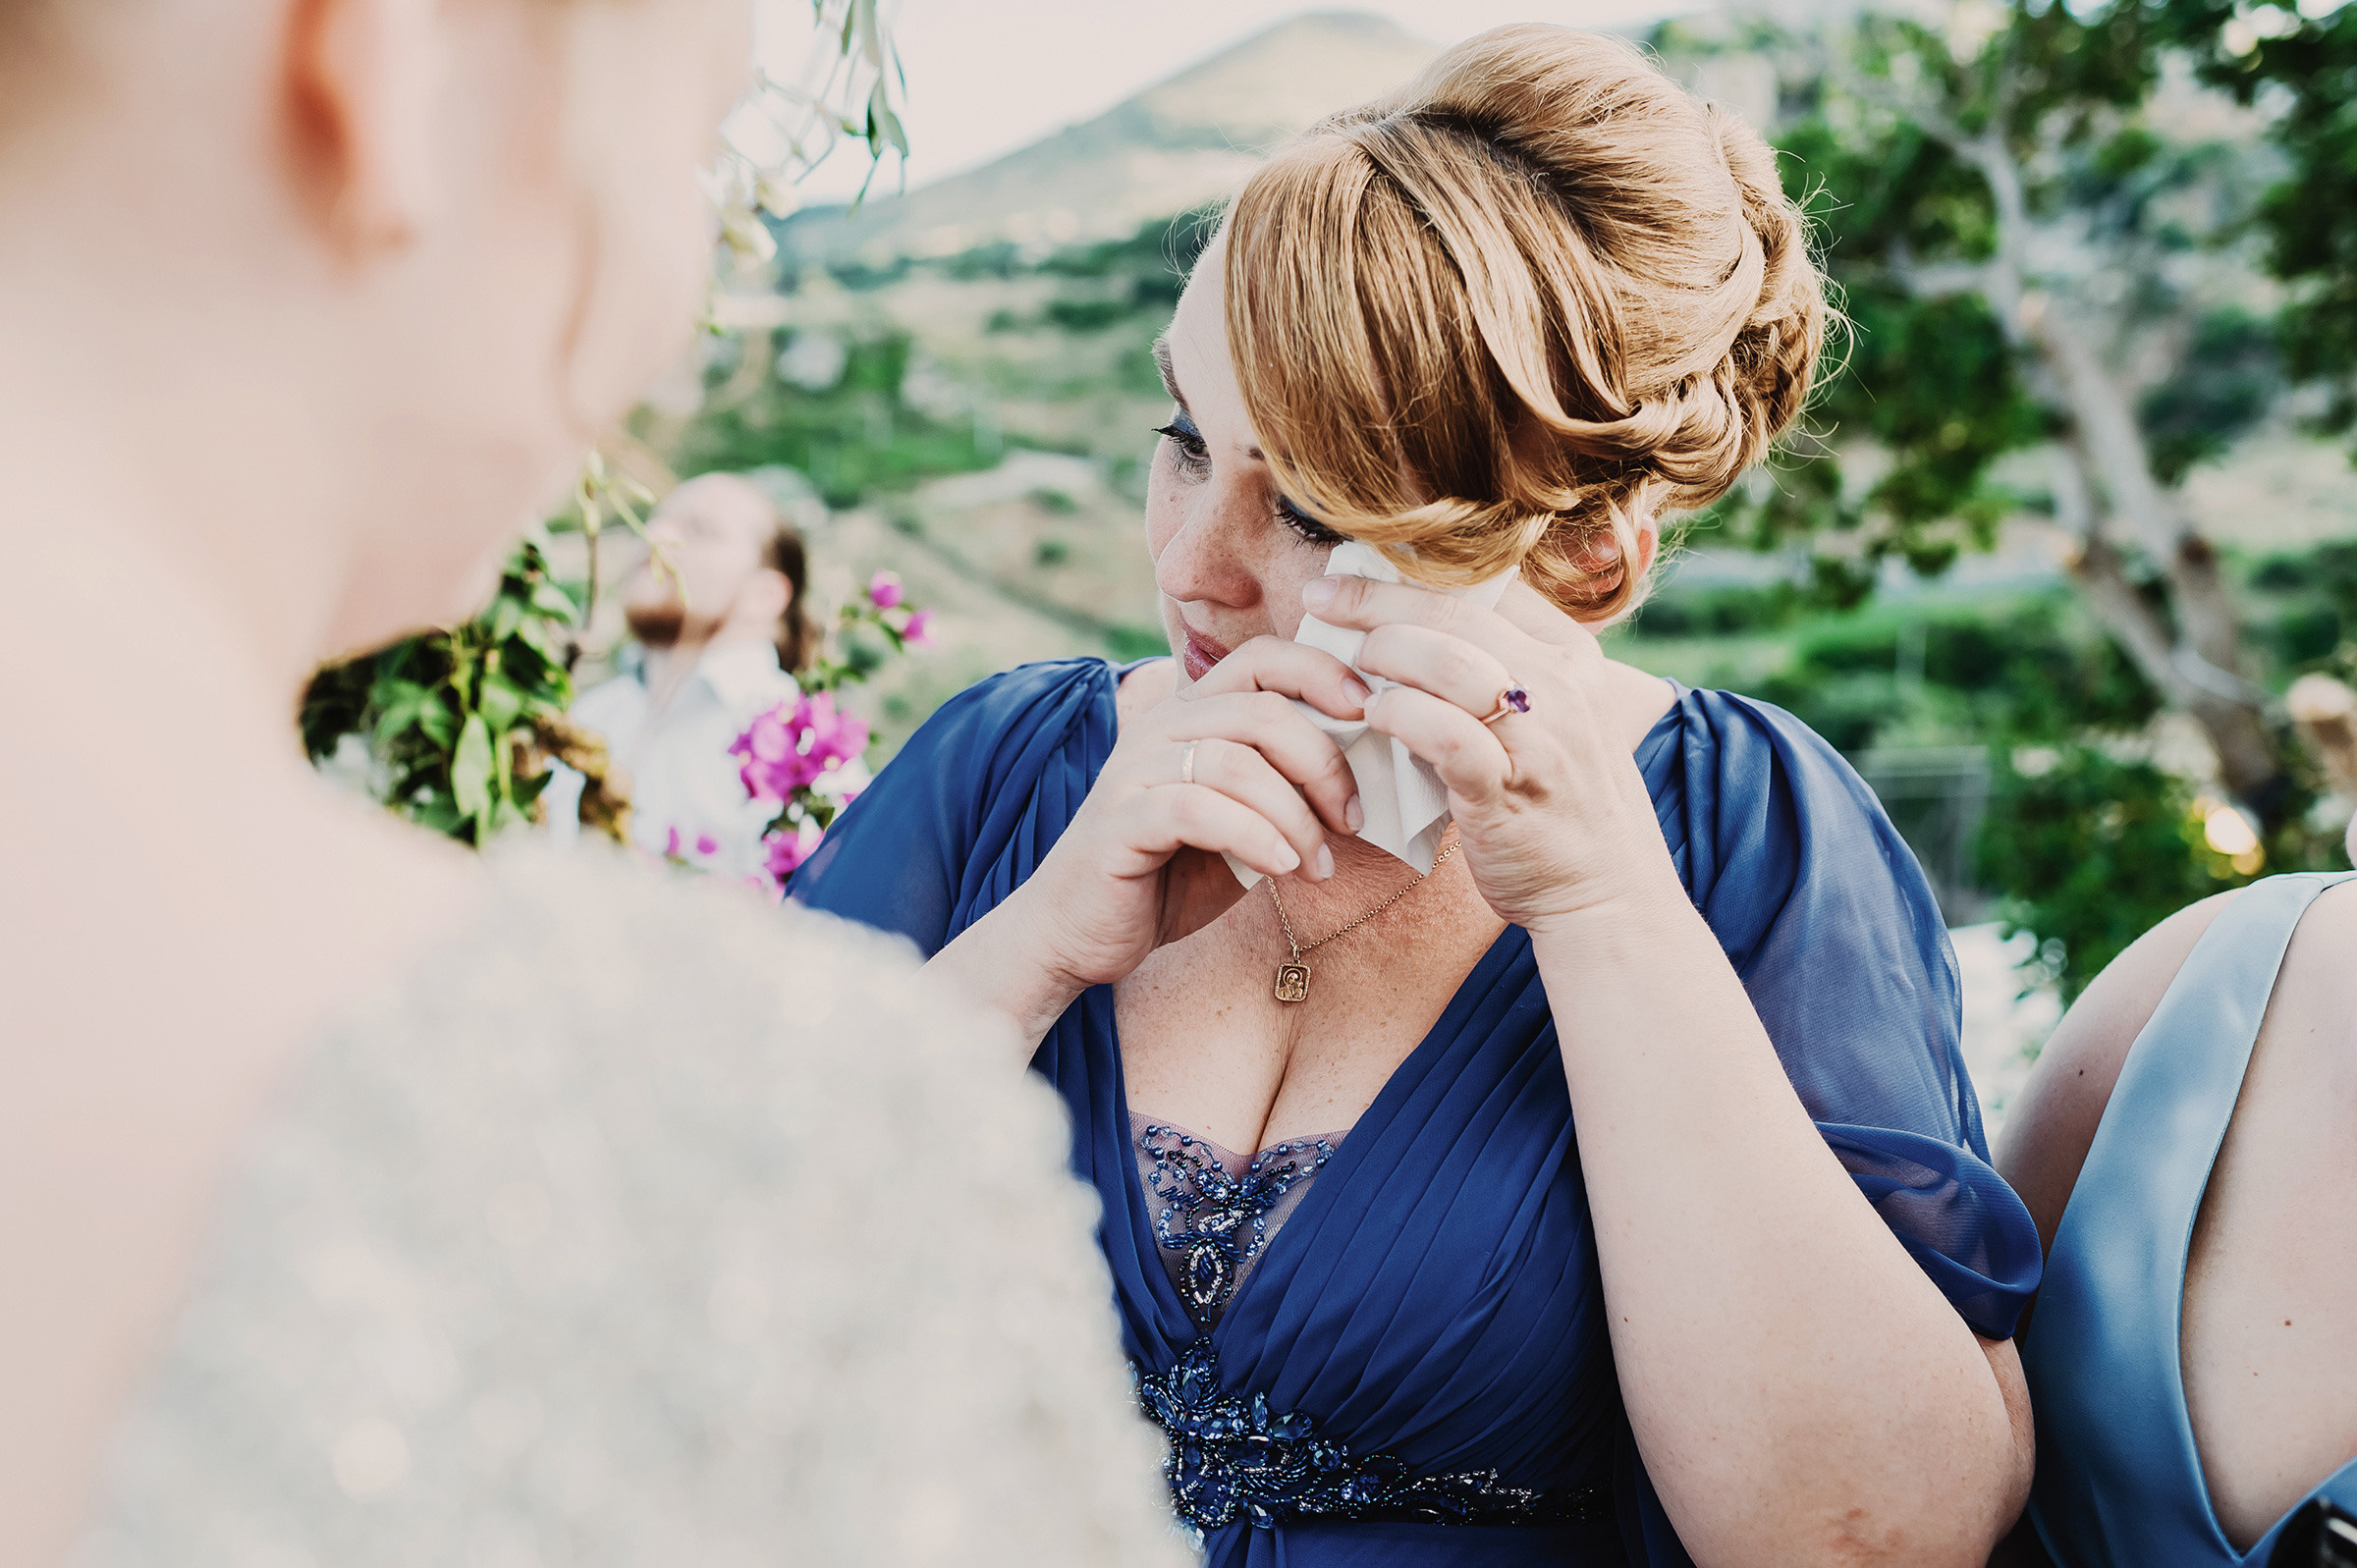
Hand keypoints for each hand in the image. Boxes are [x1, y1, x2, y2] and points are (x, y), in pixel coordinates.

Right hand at [1003, 639, 1367, 997]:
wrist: (1080, 933)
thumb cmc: (1169, 877)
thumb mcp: (1241, 823)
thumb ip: (1283, 789)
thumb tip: (1366, 775)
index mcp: (1191, 715)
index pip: (1261, 658)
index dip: (1322, 673)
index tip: (1369, 713)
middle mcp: (1160, 728)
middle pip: (1261, 710)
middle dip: (1323, 765)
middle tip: (1350, 820)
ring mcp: (1134, 771)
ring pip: (1236, 761)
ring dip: (1295, 817)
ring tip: (1318, 866)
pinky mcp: (1119, 820)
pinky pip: (1198, 809)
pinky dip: (1254, 837)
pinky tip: (1281, 868)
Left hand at [1301, 573, 1677, 934]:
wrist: (1607, 894)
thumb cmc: (1561, 805)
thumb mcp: (1552, 720)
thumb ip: (1501, 675)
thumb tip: (1412, 634)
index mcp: (1571, 655)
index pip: (1486, 587)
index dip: (1413, 572)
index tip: (1355, 571)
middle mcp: (1562, 684)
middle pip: (1456, 613)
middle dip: (1376, 599)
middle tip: (1321, 598)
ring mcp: (1538, 736)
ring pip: (1450, 660)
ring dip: (1385, 652)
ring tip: (1347, 662)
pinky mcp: (1507, 789)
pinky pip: (1444, 734)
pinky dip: (1399, 716)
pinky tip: (1373, 716)